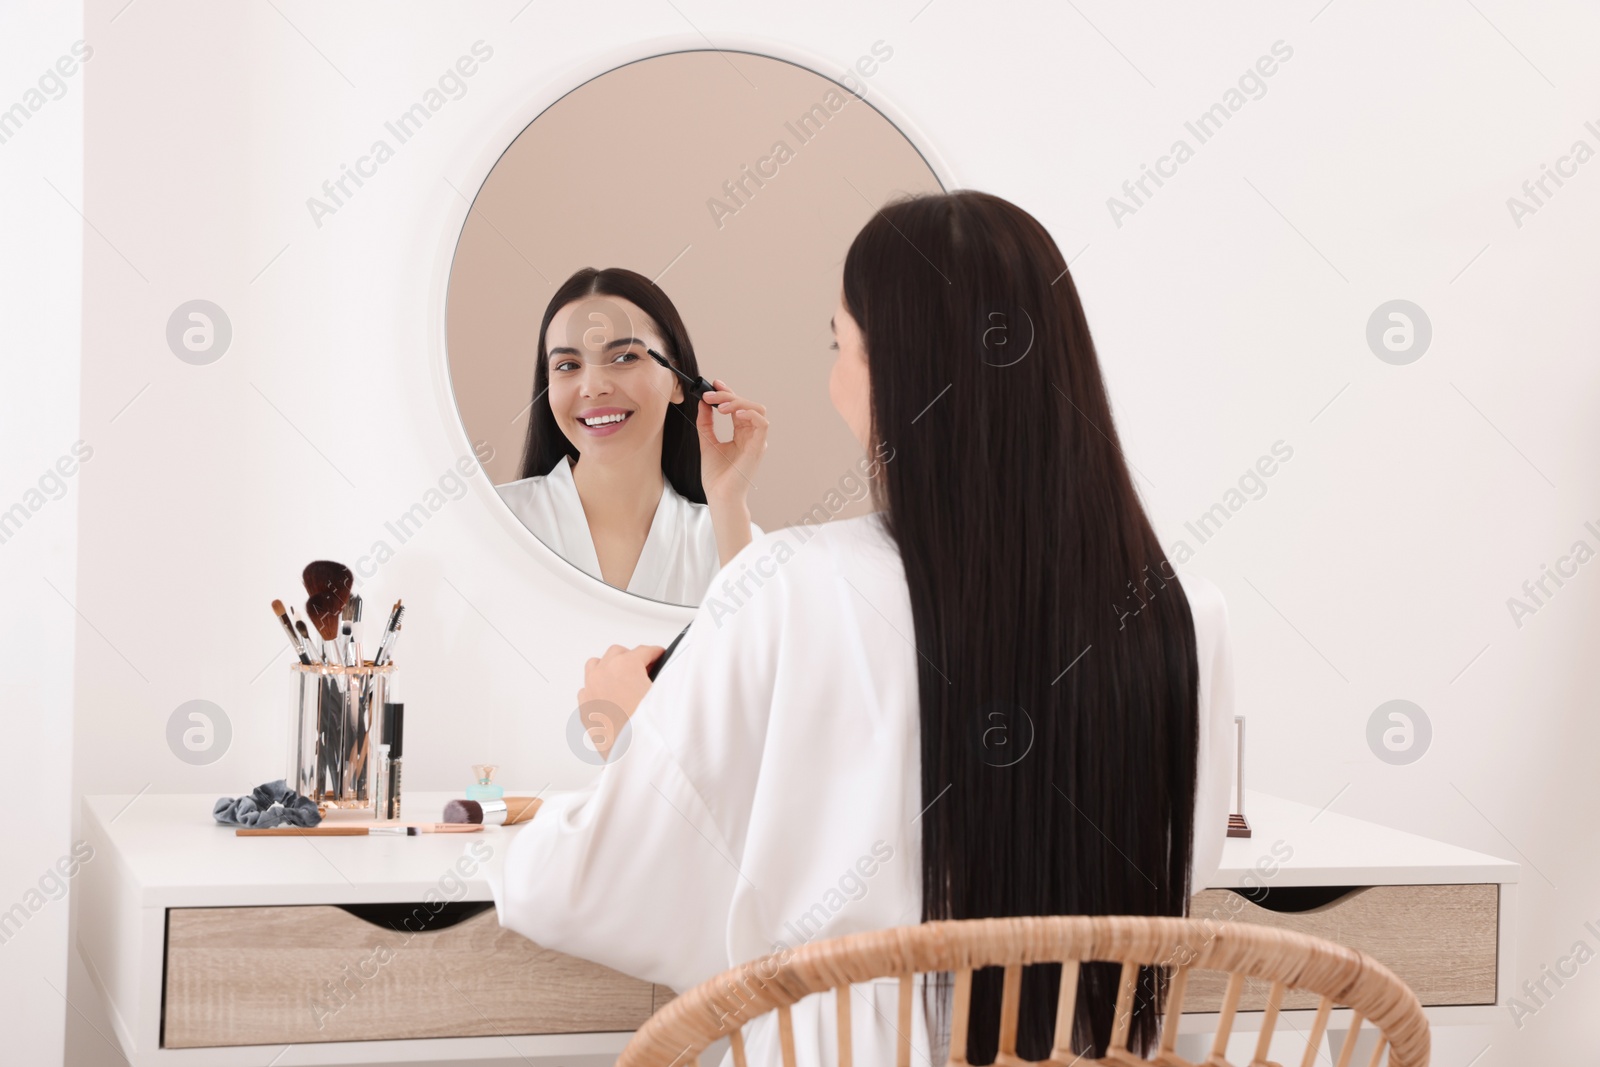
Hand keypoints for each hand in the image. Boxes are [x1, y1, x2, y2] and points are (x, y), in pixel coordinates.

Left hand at [577, 644, 665, 760]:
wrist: (632, 758)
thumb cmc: (647, 731)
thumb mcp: (663, 696)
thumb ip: (661, 679)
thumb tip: (661, 676)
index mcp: (625, 667)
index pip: (644, 650)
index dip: (656, 653)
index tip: (659, 656)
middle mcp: (604, 674)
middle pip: (617, 652)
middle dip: (632, 657)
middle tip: (645, 668)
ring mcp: (591, 689)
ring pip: (596, 664)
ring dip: (609, 667)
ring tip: (623, 678)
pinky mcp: (584, 707)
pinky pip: (587, 687)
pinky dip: (597, 687)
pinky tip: (609, 696)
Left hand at [696, 380, 768, 503]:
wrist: (719, 496)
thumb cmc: (716, 476)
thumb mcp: (707, 442)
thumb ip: (706, 423)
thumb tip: (703, 404)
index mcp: (742, 434)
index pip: (739, 407)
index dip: (729, 392)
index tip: (714, 384)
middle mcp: (751, 436)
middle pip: (748, 405)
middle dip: (728, 395)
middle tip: (710, 396)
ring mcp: (757, 441)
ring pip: (757, 410)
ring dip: (739, 402)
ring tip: (721, 406)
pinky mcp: (759, 448)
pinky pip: (762, 424)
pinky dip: (749, 414)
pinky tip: (734, 414)